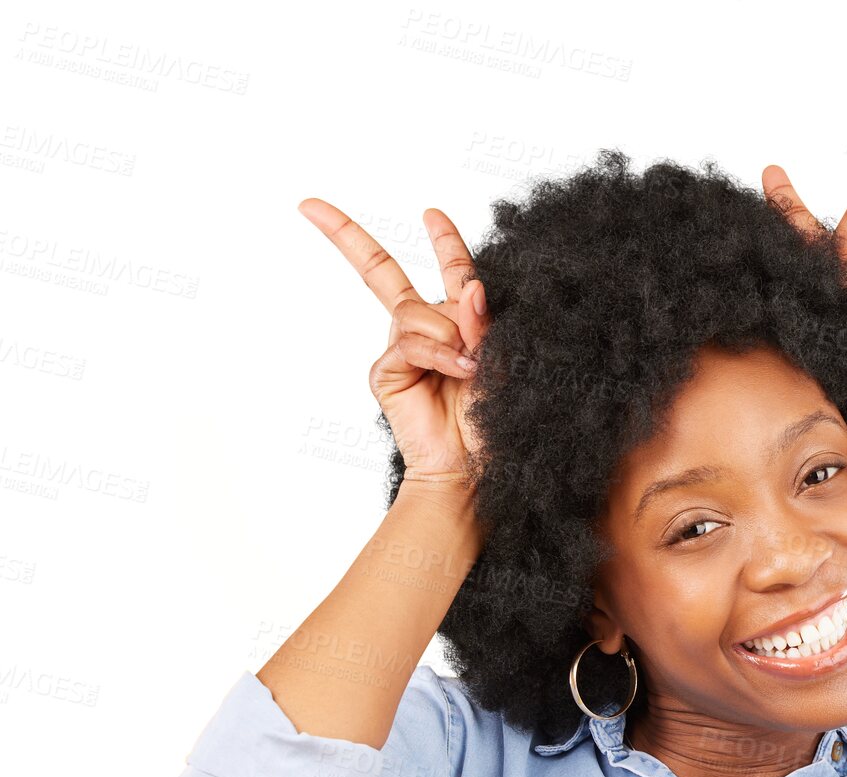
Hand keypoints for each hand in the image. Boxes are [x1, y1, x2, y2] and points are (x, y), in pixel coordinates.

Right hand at [296, 198, 491, 491]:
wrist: (475, 467)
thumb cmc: (496, 420)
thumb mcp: (503, 362)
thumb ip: (484, 323)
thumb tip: (469, 286)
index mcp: (460, 323)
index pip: (451, 272)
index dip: (444, 241)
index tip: (432, 214)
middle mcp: (426, 331)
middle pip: (381, 272)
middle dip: (346, 236)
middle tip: (309, 205)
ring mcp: (402, 351)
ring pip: (412, 311)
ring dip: (446, 333)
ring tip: (469, 366)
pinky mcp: (387, 373)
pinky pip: (407, 343)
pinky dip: (435, 352)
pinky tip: (455, 371)